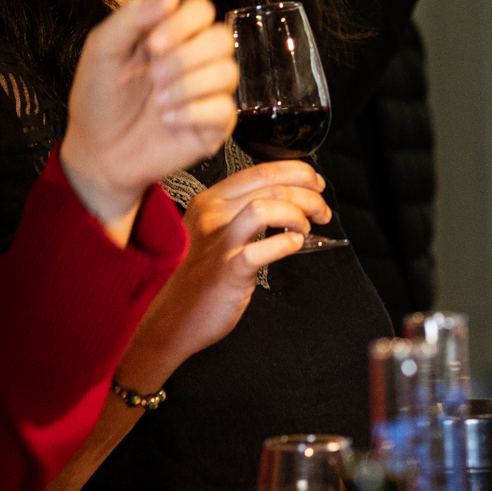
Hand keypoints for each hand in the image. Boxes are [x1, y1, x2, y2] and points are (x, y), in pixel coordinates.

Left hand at [60, 0, 235, 243]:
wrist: (96, 151)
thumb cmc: (98, 99)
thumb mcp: (102, 50)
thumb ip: (132, 17)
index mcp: (172, 36)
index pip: (202, 10)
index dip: (183, 22)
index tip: (152, 44)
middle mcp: (196, 61)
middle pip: (222, 38)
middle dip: (187, 56)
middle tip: (154, 75)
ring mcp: (208, 93)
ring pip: (228, 72)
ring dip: (189, 85)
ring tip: (158, 101)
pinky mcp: (214, 126)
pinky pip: (225, 109)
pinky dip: (193, 112)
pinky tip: (167, 120)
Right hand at [113, 161, 333, 388]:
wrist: (170, 319)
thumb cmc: (196, 277)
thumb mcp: (213, 233)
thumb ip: (241, 214)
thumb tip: (288, 201)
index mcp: (210, 201)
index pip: (260, 171)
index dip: (296, 172)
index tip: (315, 182)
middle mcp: (213, 215)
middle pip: (271, 186)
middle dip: (308, 193)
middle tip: (322, 210)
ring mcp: (220, 242)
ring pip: (267, 207)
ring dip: (299, 213)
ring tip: (306, 229)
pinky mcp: (228, 270)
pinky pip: (263, 249)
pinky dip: (286, 243)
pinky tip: (293, 245)